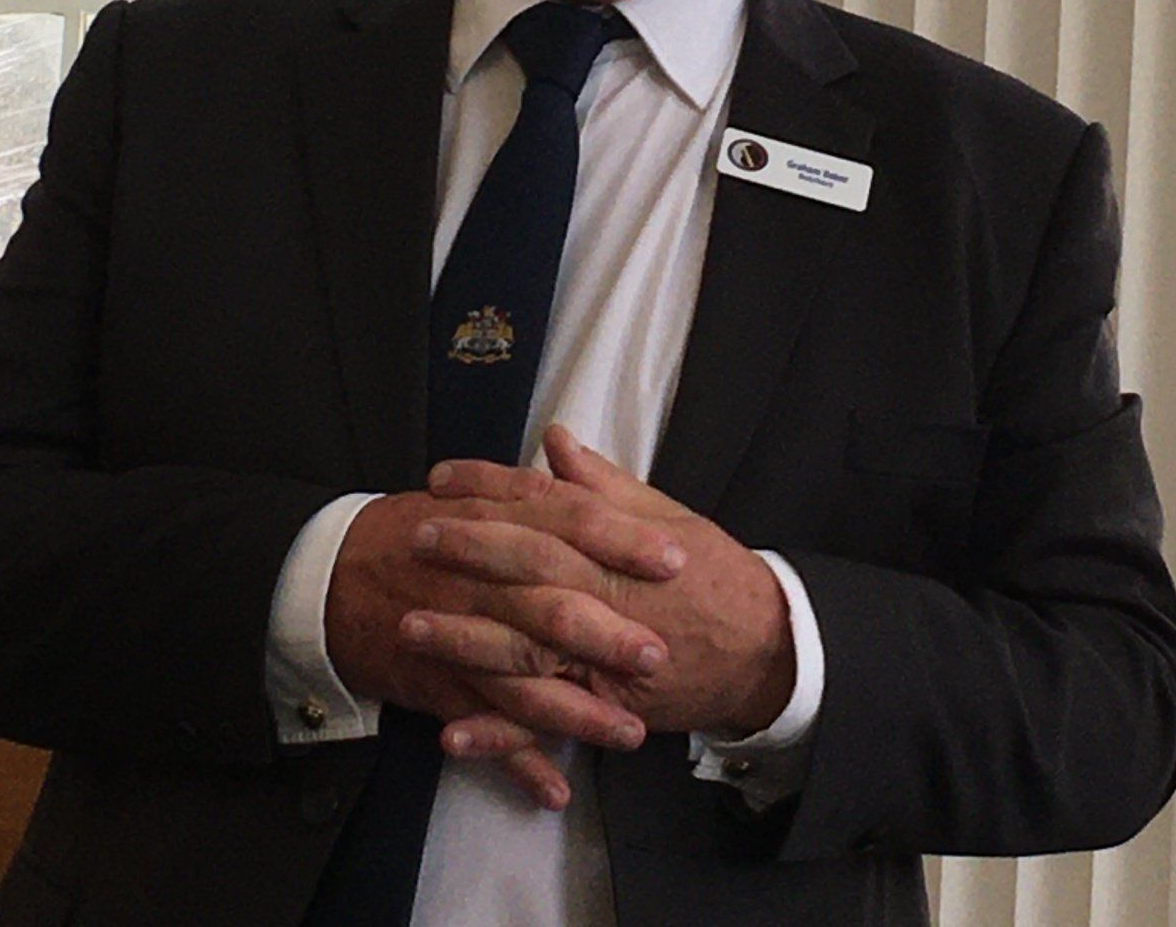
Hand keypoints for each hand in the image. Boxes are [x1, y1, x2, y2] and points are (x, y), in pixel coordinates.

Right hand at [324, 486, 682, 807]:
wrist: (335, 575)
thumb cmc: (419, 530)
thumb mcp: (474, 493)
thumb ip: (530, 480)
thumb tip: (572, 450)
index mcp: (495, 521)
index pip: (569, 523)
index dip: (622, 540)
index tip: (675, 558)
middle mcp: (479, 579)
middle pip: (549, 605)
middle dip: (606, 634)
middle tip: (659, 656)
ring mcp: (457, 637)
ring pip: (522, 680)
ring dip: (577, 712)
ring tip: (629, 734)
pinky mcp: (437, 685)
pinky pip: (481, 728)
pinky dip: (515, 759)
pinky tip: (554, 788)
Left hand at [401, 425, 794, 761]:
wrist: (765, 651)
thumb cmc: (715, 577)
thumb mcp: (667, 516)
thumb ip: (604, 484)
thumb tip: (555, 440)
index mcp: (617, 548)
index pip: (543, 509)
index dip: (488, 491)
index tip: (441, 479)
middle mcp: (605, 600)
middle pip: (528, 571)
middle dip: (468, 553)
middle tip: (415, 537)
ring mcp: (602, 660)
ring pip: (524, 651)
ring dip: (464, 641)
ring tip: (410, 627)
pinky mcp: (605, 708)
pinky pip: (545, 725)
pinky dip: (499, 734)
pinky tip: (451, 730)